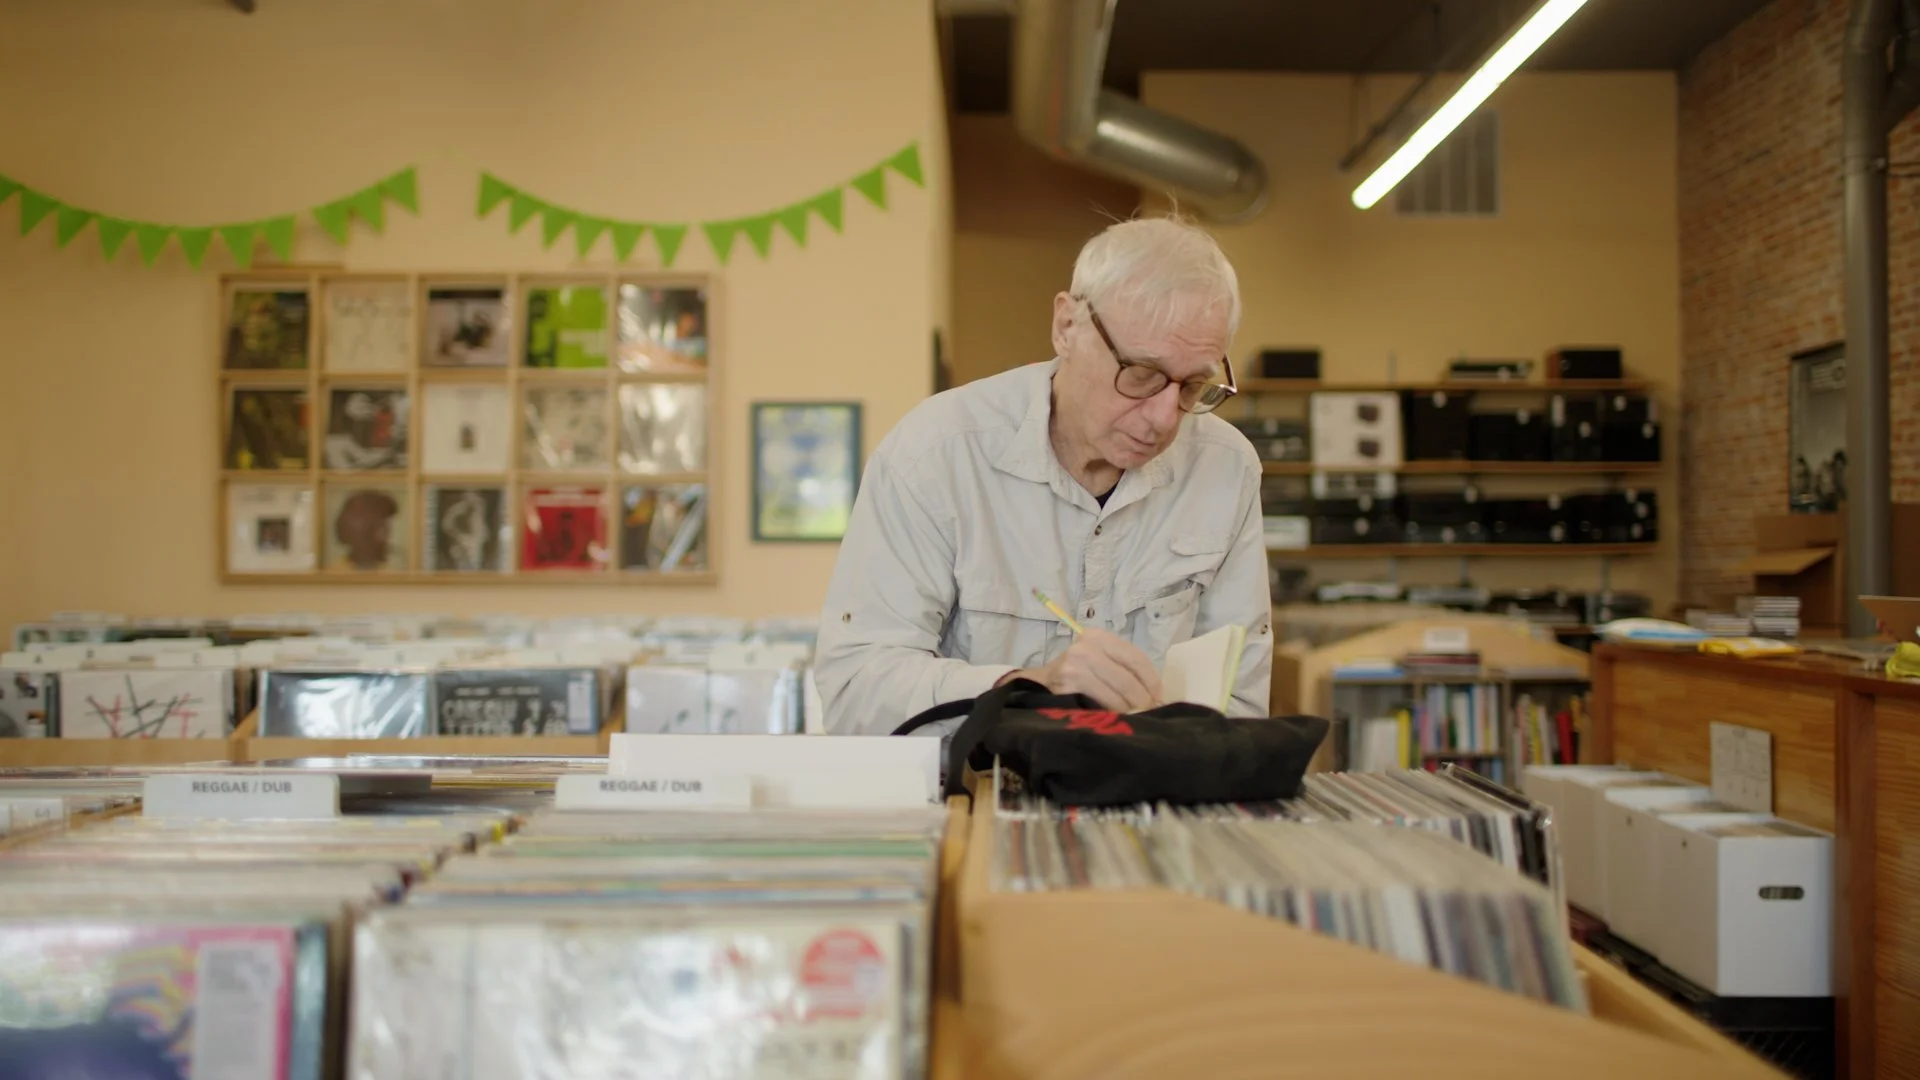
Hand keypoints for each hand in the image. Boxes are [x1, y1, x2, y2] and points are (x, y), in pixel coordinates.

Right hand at [1009, 628, 1162, 712]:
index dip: (1152, 679)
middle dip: (1143, 698)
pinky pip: (1102, 702)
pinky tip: (1116, 717)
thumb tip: (1155, 693)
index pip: (1136, 657)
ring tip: (1134, 715)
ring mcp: (1076, 665)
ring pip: (1118, 691)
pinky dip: (1114, 712)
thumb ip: (1122, 668)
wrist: (1039, 683)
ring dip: (1130, 708)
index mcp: (1099, 637)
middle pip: (1129, 677)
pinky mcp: (1069, 683)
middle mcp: (1088, 646)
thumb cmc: (1076, 672)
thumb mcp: (1098, 659)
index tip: (1159, 695)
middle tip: (1149, 711)